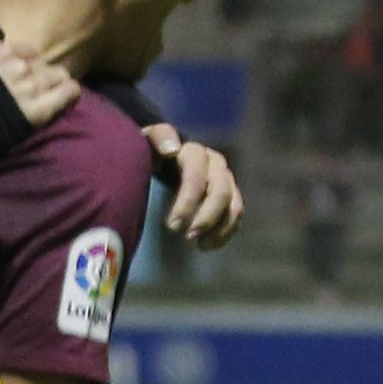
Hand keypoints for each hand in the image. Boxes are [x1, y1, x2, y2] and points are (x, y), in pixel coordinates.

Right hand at [0, 29, 79, 129]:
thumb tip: (1, 37)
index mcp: (0, 54)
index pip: (28, 51)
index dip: (28, 61)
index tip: (24, 73)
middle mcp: (16, 68)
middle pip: (43, 64)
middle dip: (40, 73)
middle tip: (35, 87)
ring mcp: (30, 88)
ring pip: (57, 74)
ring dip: (55, 83)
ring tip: (51, 92)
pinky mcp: (40, 110)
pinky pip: (67, 91)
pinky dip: (70, 92)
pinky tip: (69, 94)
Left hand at [142, 126, 243, 250]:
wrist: (160, 159)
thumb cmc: (150, 153)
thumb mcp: (146, 142)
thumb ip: (157, 138)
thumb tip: (172, 150)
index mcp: (193, 151)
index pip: (196, 170)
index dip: (188, 197)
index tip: (172, 225)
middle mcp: (214, 162)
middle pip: (220, 190)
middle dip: (206, 216)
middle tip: (186, 237)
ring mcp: (224, 179)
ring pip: (233, 203)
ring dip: (219, 226)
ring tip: (198, 244)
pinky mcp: (230, 194)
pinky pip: (236, 214)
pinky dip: (225, 232)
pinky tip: (206, 244)